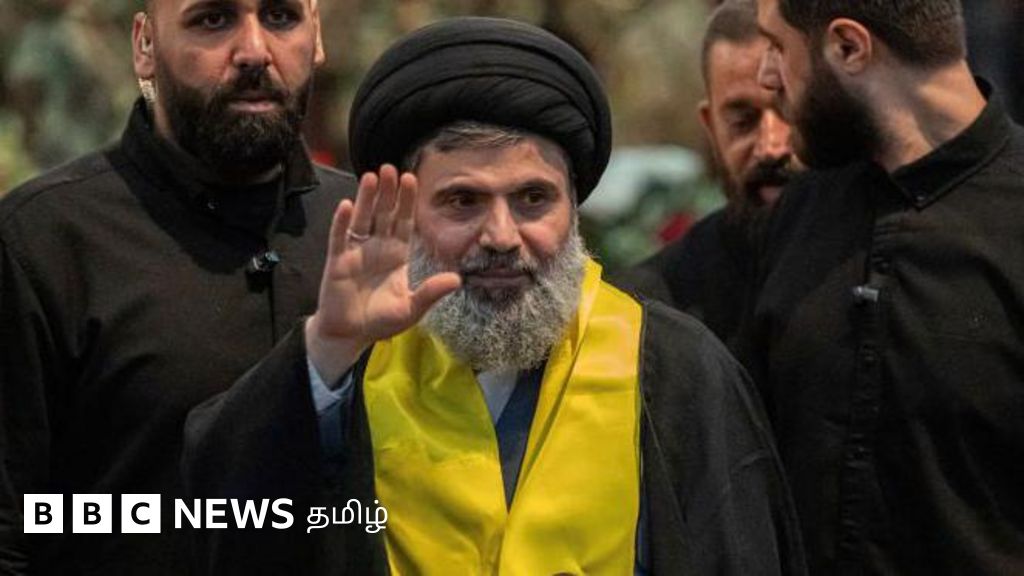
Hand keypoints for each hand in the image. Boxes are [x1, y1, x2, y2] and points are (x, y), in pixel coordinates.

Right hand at [305, 165, 460, 384]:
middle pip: (383, 214)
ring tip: (371, 176)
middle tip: (390, 168)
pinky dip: (341, 222)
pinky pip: (339, 238)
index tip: (412, 179)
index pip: (403, 222)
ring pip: (362, 219)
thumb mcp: (410, 309)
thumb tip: (457, 280)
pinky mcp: (337, 261)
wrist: (349, 334)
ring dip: (366, 198)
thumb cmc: (380, 321)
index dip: (407, 202)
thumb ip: (430, 293)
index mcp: (396, 255)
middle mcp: (377, 247)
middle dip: (388, 192)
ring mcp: (355, 252)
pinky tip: (346, 205)